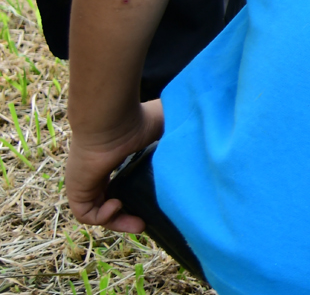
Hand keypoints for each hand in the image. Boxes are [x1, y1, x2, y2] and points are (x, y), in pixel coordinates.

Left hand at [65, 100, 163, 232]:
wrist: (111, 120)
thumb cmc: (137, 119)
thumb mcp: (164, 127)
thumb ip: (175, 136)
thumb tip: (199, 137)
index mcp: (111, 159)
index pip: (118, 185)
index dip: (132, 198)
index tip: (151, 204)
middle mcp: (95, 172)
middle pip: (107, 203)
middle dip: (126, 218)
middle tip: (144, 225)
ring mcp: (84, 182)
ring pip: (97, 212)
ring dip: (117, 221)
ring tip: (138, 224)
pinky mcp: (76, 190)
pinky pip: (86, 214)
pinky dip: (103, 216)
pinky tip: (117, 204)